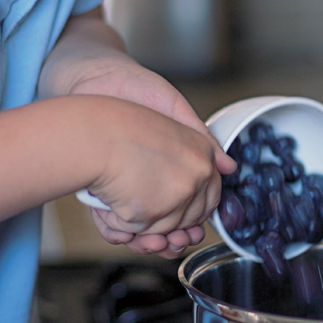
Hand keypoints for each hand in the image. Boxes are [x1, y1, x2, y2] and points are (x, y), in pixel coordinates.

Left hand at [38, 9, 235, 255]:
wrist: (93, 79)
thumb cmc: (136, 86)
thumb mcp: (175, 108)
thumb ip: (201, 137)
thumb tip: (229, 166)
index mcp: (170, 158)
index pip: (188, 199)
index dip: (194, 218)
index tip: (194, 230)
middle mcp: (148, 174)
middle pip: (164, 219)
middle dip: (170, 236)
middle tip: (174, 242)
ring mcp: (124, 180)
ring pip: (138, 225)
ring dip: (146, 240)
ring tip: (151, 242)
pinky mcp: (99, 182)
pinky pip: (109, 219)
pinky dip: (115, 231)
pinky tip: (122, 232)